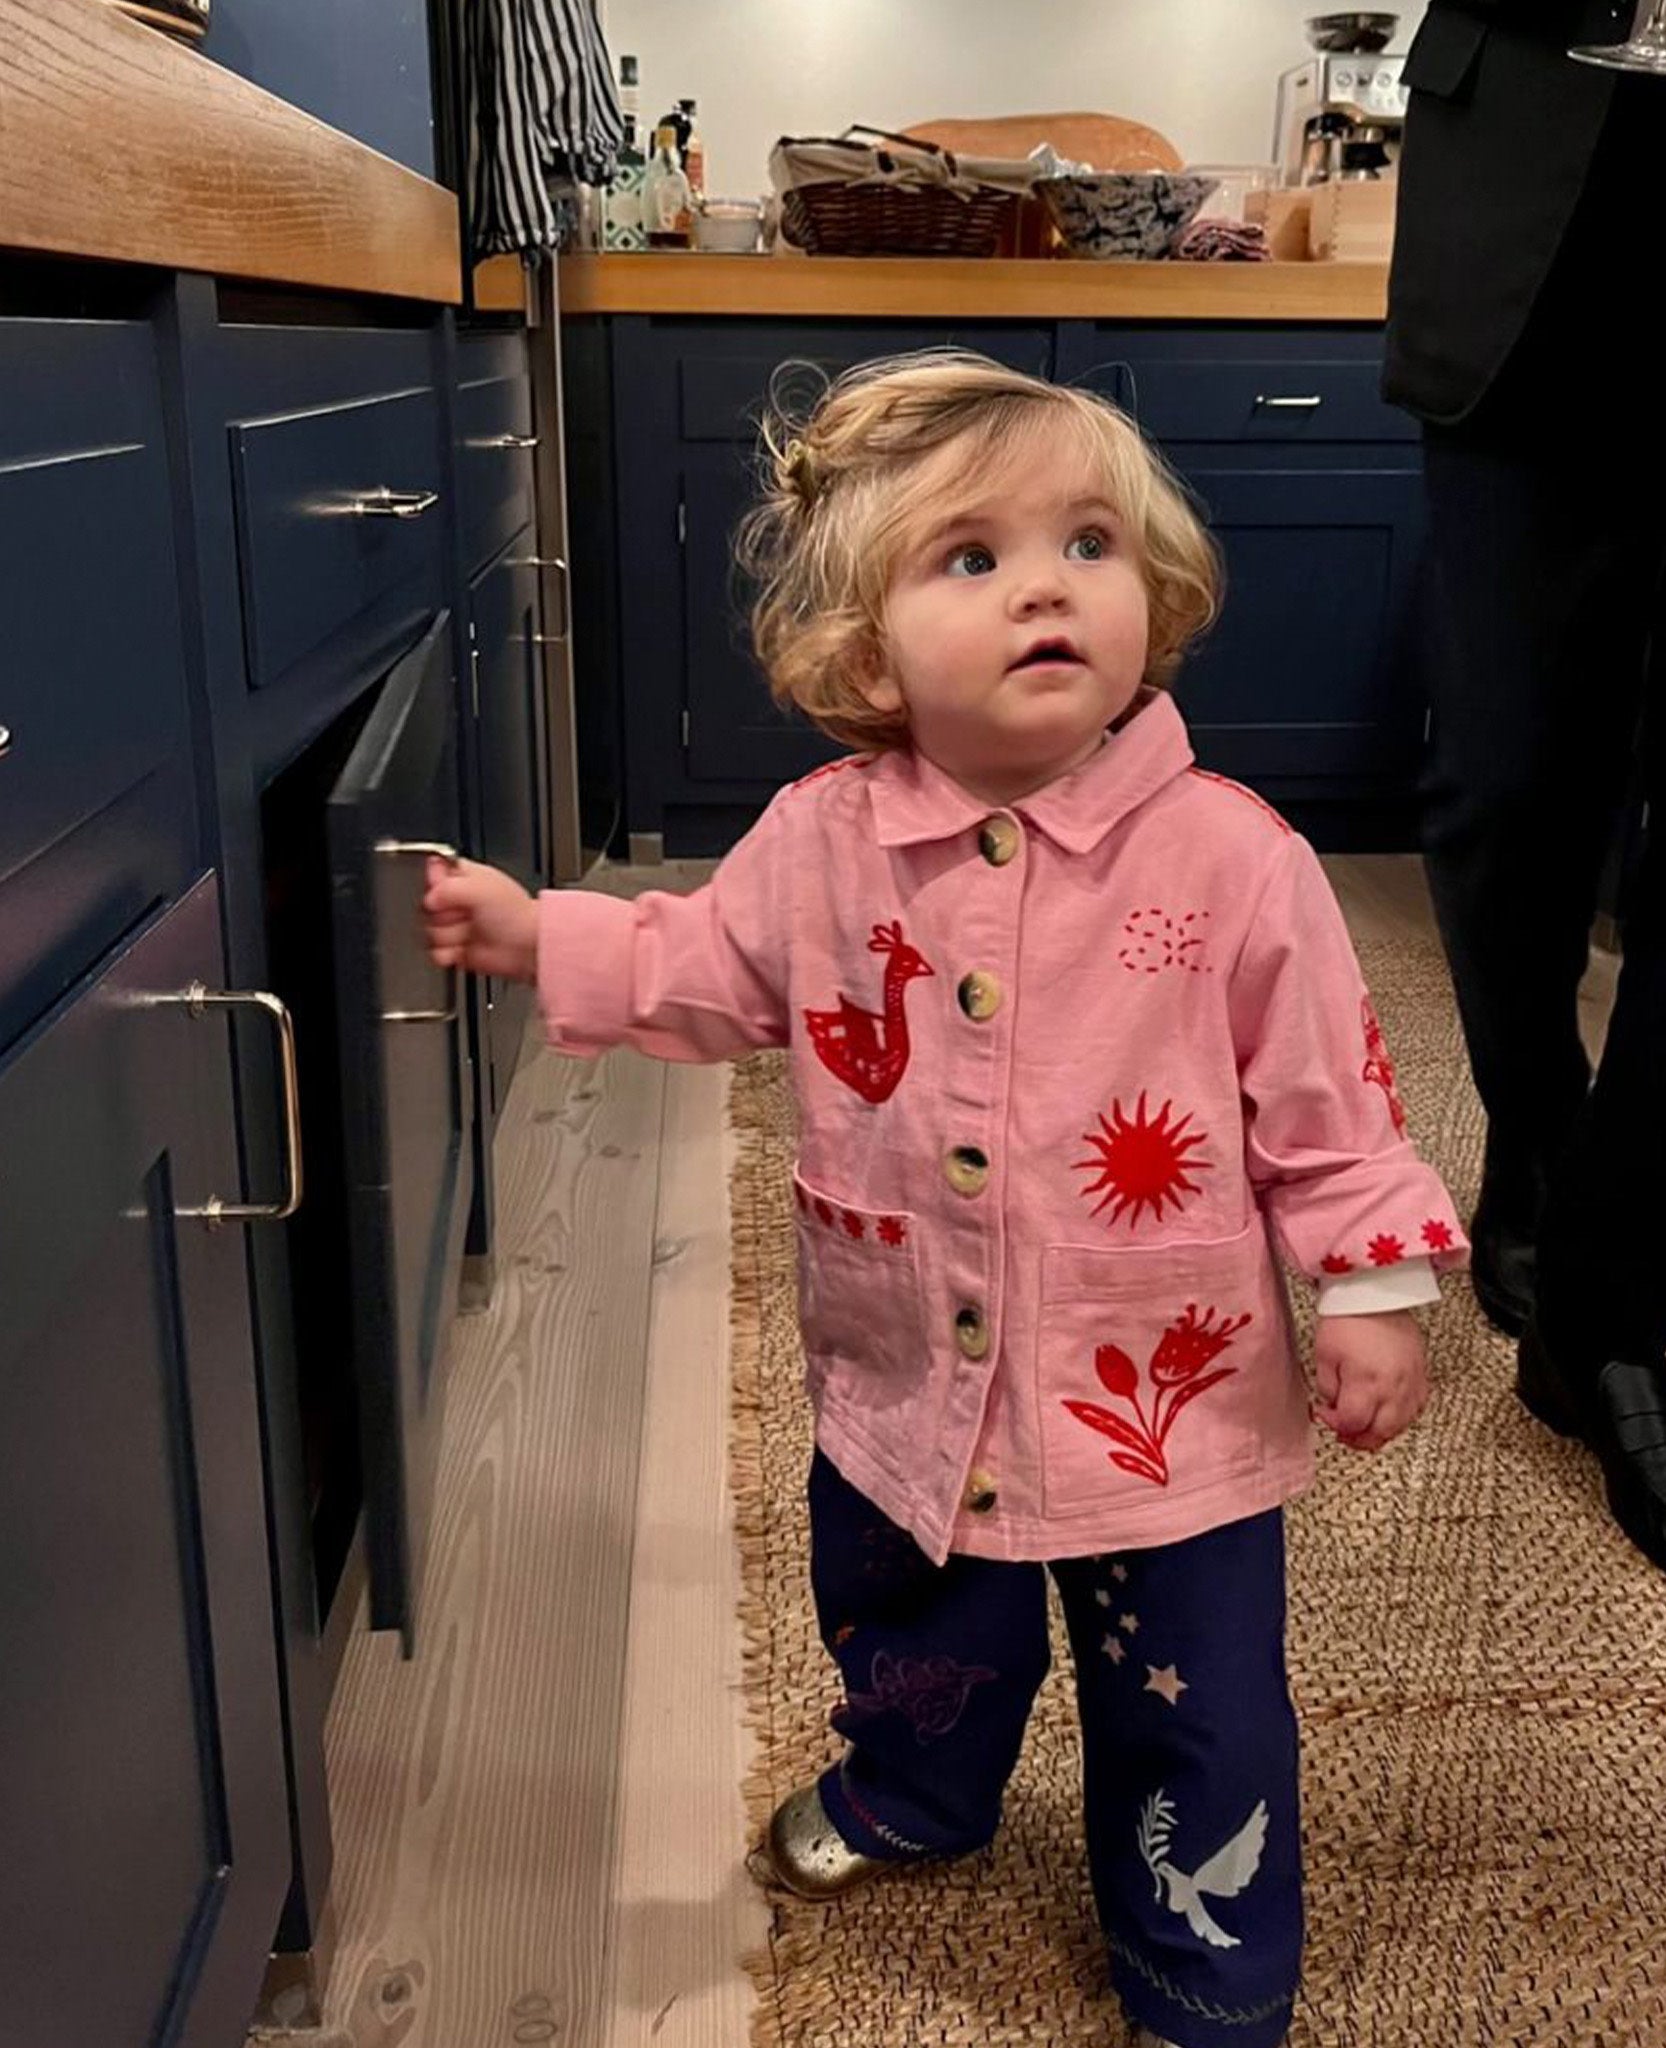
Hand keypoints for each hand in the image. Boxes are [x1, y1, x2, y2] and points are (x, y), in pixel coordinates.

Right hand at [421, 857, 538, 983]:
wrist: (527, 948)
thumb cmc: (516, 913)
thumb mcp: (479, 887)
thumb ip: (447, 887)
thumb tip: (429, 899)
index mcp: (463, 877)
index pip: (431, 873)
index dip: (434, 884)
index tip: (443, 891)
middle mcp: (456, 901)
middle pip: (426, 906)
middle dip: (443, 914)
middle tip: (464, 915)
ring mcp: (455, 926)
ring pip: (428, 930)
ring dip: (448, 935)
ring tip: (469, 932)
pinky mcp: (454, 949)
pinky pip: (435, 952)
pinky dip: (446, 954)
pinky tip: (462, 949)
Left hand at [1312, 1310, 1428, 1451]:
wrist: (1375, 1293)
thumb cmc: (1348, 1319)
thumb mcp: (1324, 1355)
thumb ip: (1327, 1388)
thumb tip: (1332, 1407)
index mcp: (1367, 1383)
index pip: (1352, 1424)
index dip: (1334, 1425)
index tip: (1325, 1413)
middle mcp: (1394, 1388)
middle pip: (1380, 1433)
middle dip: (1358, 1438)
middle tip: (1344, 1432)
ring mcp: (1412, 1383)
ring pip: (1400, 1426)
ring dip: (1380, 1431)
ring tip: (1363, 1423)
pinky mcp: (1422, 1375)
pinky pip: (1416, 1409)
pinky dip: (1399, 1417)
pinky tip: (1385, 1410)